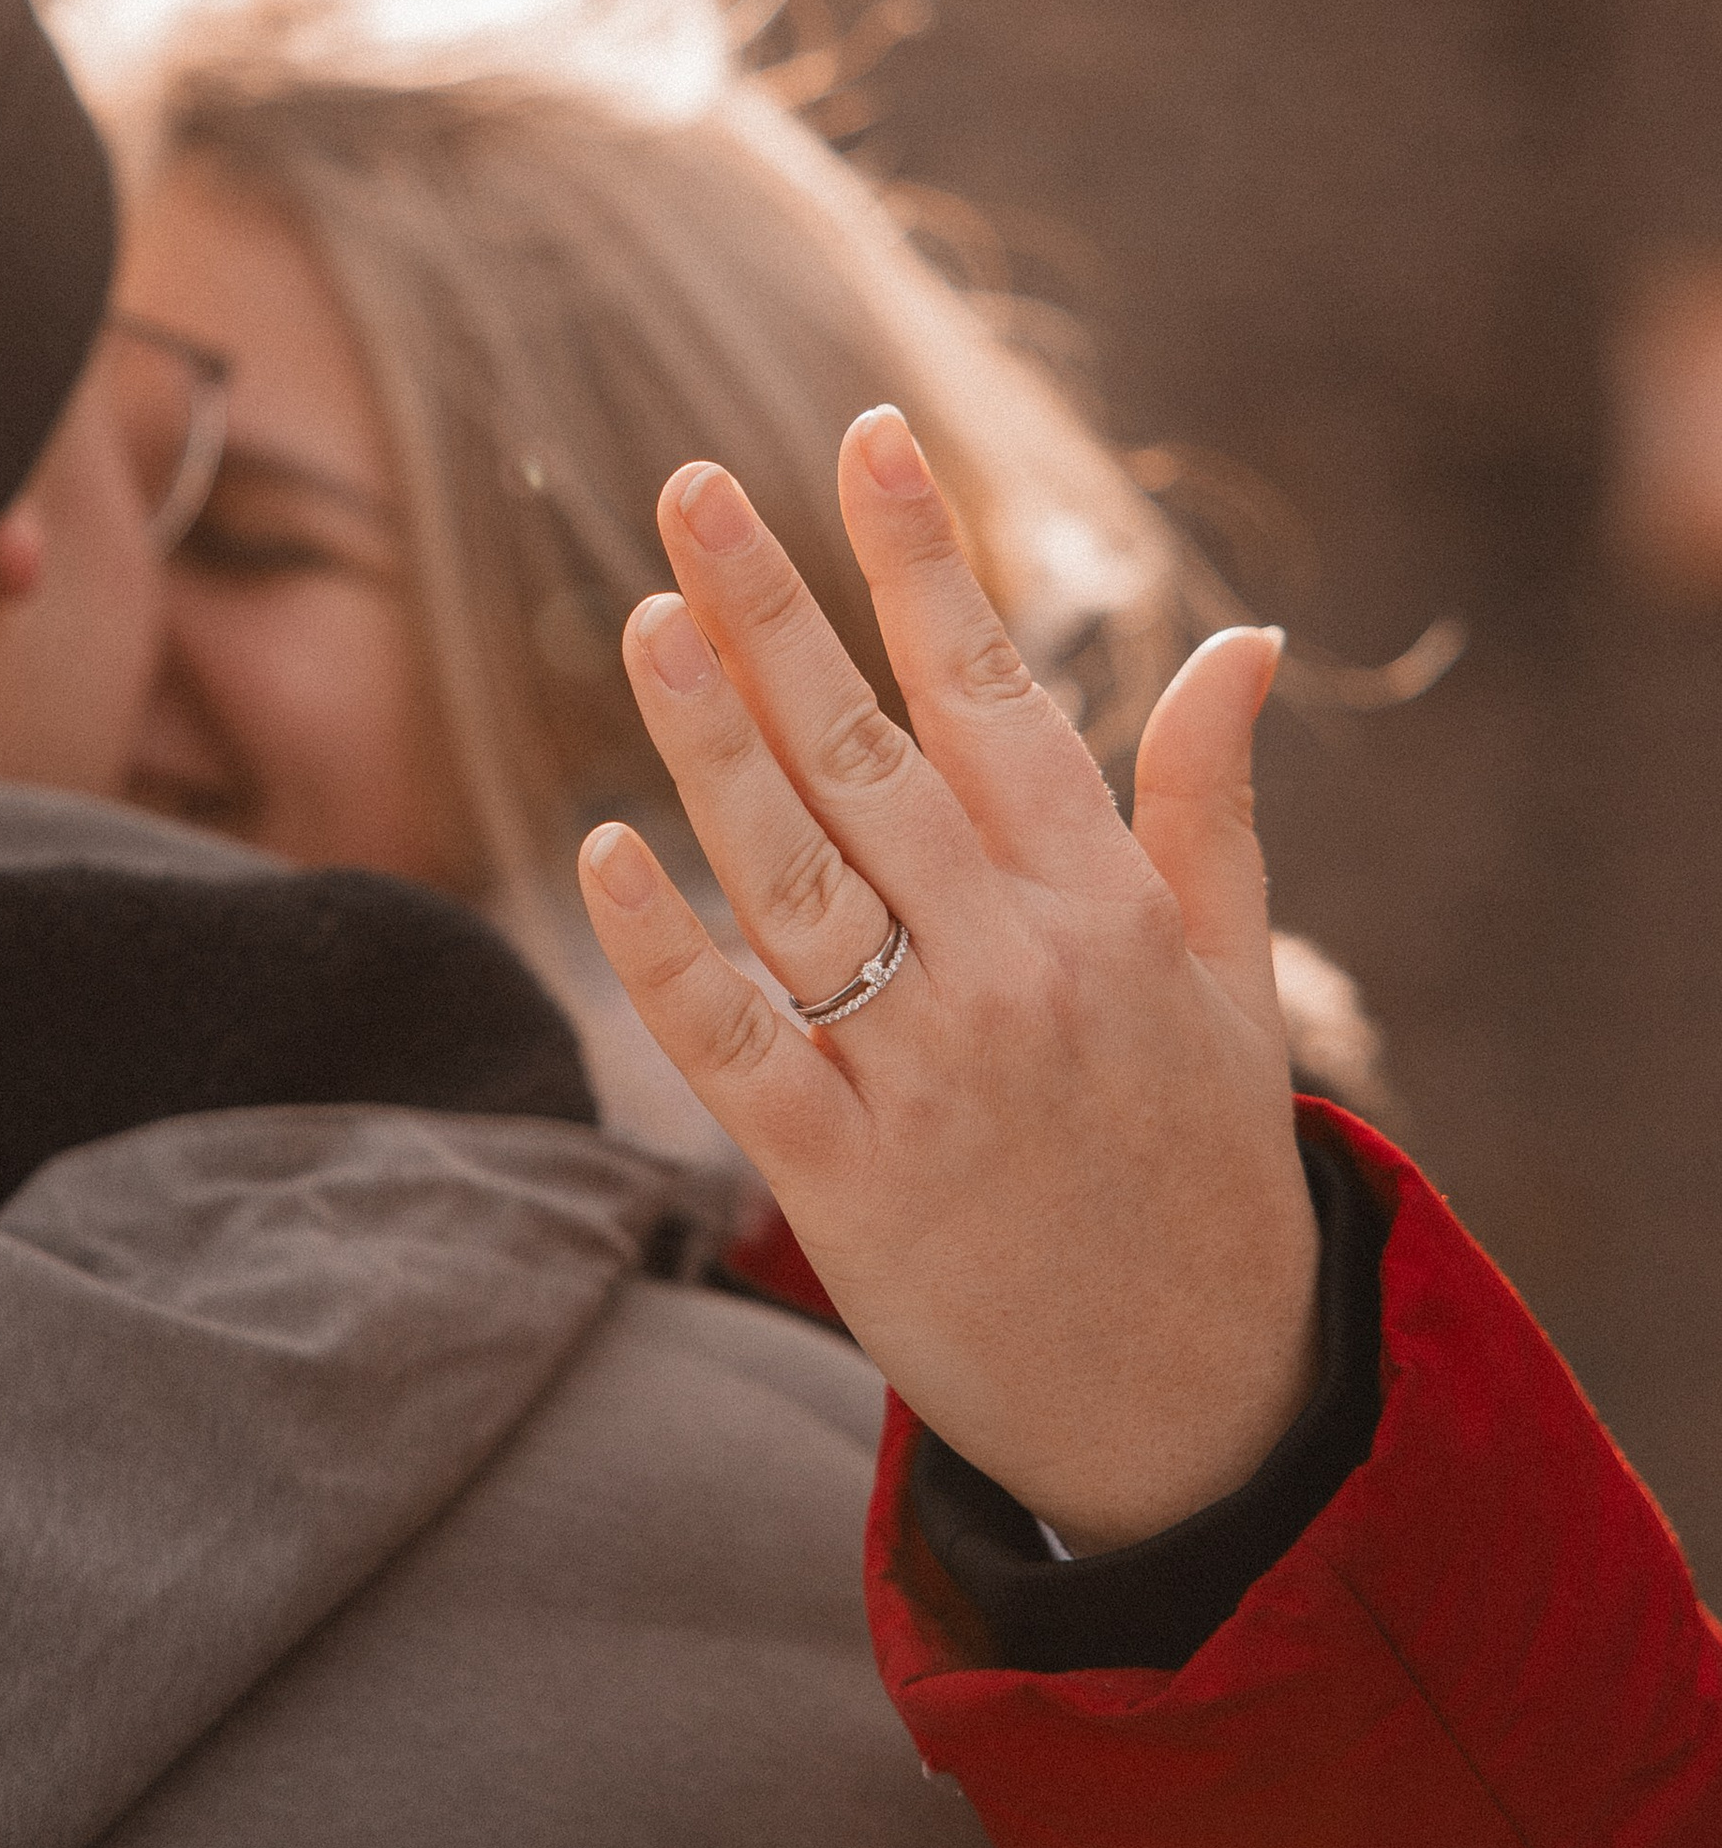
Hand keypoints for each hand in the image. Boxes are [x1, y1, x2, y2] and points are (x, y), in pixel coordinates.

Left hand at [578, 408, 1318, 1552]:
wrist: (1198, 1412)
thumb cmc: (1202, 1170)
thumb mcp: (1233, 977)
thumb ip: (1205, 801)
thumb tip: (1243, 637)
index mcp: (1105, 904)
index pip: (994, 693)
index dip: (923, 559)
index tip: (864, 435)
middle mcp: (1016, 967)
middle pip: (869, 756)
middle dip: (777, 610)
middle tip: (690, 487)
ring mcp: (931, 1075)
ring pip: (794, 876)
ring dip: (712, 742)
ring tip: (642, 615)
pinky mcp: (848, 1182)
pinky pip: (738, 1043)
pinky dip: (667, 949)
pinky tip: (603, 850)